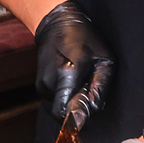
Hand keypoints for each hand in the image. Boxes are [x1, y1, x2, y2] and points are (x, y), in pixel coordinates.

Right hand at [35, 0, 114, 118]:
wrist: (57, 25)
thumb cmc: (85, 39)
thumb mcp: (104, 59)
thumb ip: (100, 86)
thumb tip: (95, 109)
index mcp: (67, 74)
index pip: (64, 112)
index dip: (76, 117)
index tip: (85, 114)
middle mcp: (50, 82)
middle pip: (64, 111)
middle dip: (77, 107)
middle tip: (88, 89)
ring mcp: (42, 84)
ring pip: (59, 105)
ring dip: (72, 99)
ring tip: (80, 79)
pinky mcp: (39, 85)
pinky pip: (55, 99)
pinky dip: (64, 94)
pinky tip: (71, 78)